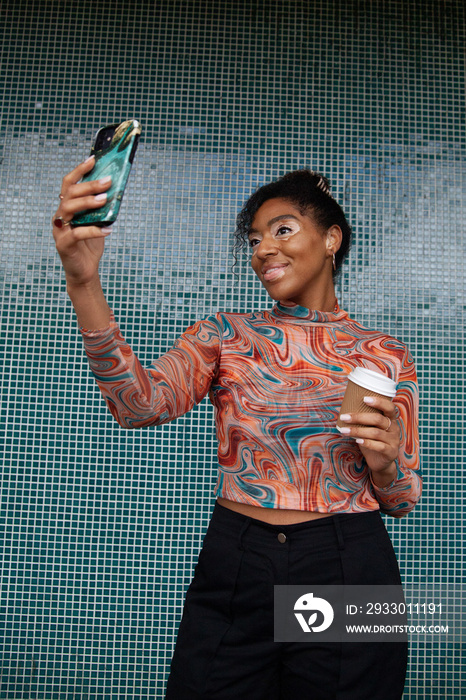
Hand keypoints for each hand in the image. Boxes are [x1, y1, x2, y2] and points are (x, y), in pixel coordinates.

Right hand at [52, 156, 112, 285]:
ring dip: (88, 202)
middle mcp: (59, 216)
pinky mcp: (63, 244)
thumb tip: (116, 190)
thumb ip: (102, 209)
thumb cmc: (90, 246)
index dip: (79, 170)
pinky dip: (94, 230)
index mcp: (66, 208)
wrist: (85, 272)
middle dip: (89, 185)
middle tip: (108, 181)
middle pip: (69, 193)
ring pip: (69, 209)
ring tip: (105, 199)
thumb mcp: (98, 223)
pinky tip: (109, 229)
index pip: (68, 184)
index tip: (93, 159)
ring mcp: (59, 230)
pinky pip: (77, 234)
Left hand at [338, 396, 400, 482]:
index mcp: (391, 420)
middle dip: (359, 417)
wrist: (381, 462)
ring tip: (344, 430)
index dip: (379, 402)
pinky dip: (367, 443)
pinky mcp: (391, 452)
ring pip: (375, 433)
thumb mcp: (370, 429)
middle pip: (378, 419)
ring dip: (357, 431)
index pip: (389, 407)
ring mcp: (394, 441)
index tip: (364, 398)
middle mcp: (394, 428)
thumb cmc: (373, 441)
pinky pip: (379, 446)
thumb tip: (341, 409)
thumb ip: (362, 420)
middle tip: (344, 417)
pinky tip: (357, 441)